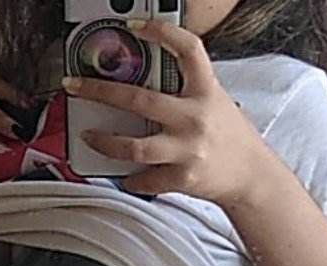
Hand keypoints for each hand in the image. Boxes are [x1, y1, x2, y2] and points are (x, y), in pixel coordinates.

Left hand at [62, 19, 275, 205]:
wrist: (252, 177)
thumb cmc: (229, 138)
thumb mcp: (215, 103)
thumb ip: (186, 92)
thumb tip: (142, 86)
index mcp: (207, 92)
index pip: (188, 50)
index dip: (161, 32)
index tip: (134, 25)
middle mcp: (195, 119)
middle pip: (139, 100)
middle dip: (99, 92)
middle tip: (74, 86)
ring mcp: (187, 150)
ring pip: (134, 147)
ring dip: (104, 142)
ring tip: (88, 135)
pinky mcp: (181, 178)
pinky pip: (144, 179)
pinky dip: (130, 179)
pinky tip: (124, 176)